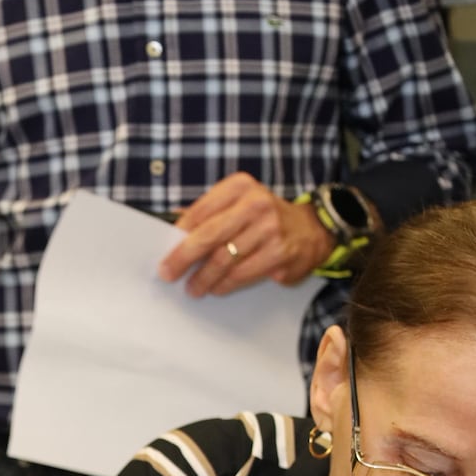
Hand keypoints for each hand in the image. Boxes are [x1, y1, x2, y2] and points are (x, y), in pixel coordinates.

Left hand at [160, 172, 331, 296]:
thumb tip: (172, 232)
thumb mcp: (238, 203)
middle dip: (183, 258)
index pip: (200, 211)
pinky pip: (241, 275)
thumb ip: (208, 214)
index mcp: (239, 187)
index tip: (165, 252)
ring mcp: (270, 229)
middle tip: (168, 274)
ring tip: (193, 288)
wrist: (310, 229)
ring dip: (203, 278)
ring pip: (224, 260)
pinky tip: (216, 288)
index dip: (179, 234)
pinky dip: (224, 285)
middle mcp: (256, 204)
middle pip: (209, 236)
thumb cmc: (263, 217)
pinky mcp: (279, 254)